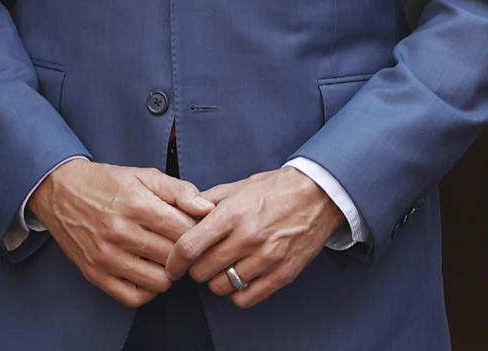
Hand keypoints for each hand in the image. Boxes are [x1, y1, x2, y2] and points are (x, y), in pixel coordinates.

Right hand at [28, 159, 214, 307]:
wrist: (58, 190)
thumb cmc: (105, 183)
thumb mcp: (143, 175)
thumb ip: (179, 190)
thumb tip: (208, 210)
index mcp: (136, 204)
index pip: (185, 232)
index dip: (196, 233)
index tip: (193, 231)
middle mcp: (120, 231)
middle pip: (174, 258)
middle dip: (183, 254)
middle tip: (179, 246)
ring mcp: (106, 255)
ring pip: (159, 281)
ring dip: (167, 273)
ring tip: (162, 259)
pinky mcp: (95, 273)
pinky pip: (134, 297)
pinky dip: (147, 290)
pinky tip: (146, 273)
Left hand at [166, 167, 340, 307]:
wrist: (316, 195)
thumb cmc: (272, 190)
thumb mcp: (234, 188)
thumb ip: (204, 203)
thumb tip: (179, 215)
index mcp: (231, 214)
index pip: (190, 247)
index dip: (174, 261)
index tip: (171, 267)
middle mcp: (247, 237)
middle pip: (203, 270)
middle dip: (195, 269)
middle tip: (200, 263)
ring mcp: (267, 258)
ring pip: (223, 286)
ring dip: (216, 281)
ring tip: (221, 269)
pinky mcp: (284, 274)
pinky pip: (247, 297)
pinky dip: (237, 293)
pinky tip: (239, 280)